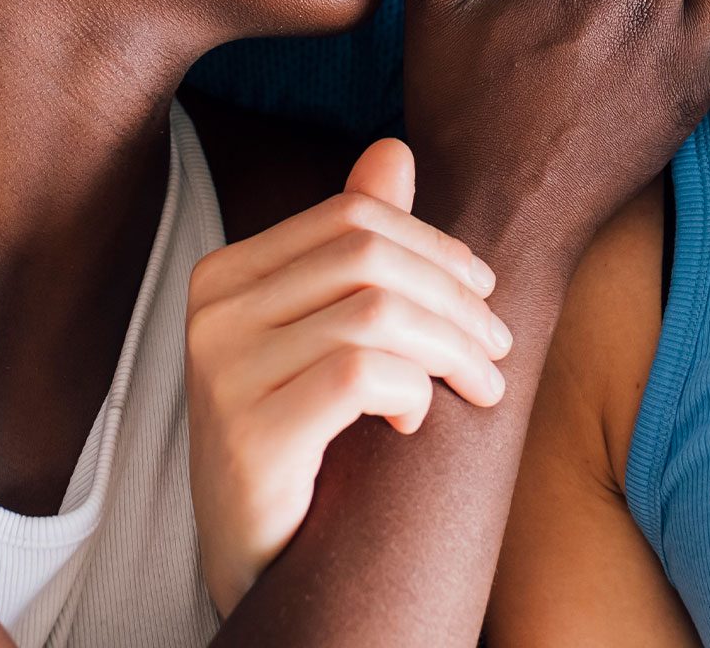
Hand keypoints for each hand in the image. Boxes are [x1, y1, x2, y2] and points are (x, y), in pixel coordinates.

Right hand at [186, 139, 510, 617]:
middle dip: (454, 298)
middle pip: (367, 259)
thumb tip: (393, 150)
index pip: (350, 219)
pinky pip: (360, 374)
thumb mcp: (327, 338)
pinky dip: (412, 389)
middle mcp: (211, 313)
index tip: (484, 292)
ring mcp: (221, 373)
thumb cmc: (302, 444)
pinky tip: (416, 419)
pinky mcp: (249, 434)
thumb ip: (353, 248)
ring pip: (374, 313)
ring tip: (479, 387)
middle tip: (497, 349)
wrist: (257, 559)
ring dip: (451, 348)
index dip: (433, 245)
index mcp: (225, 276)